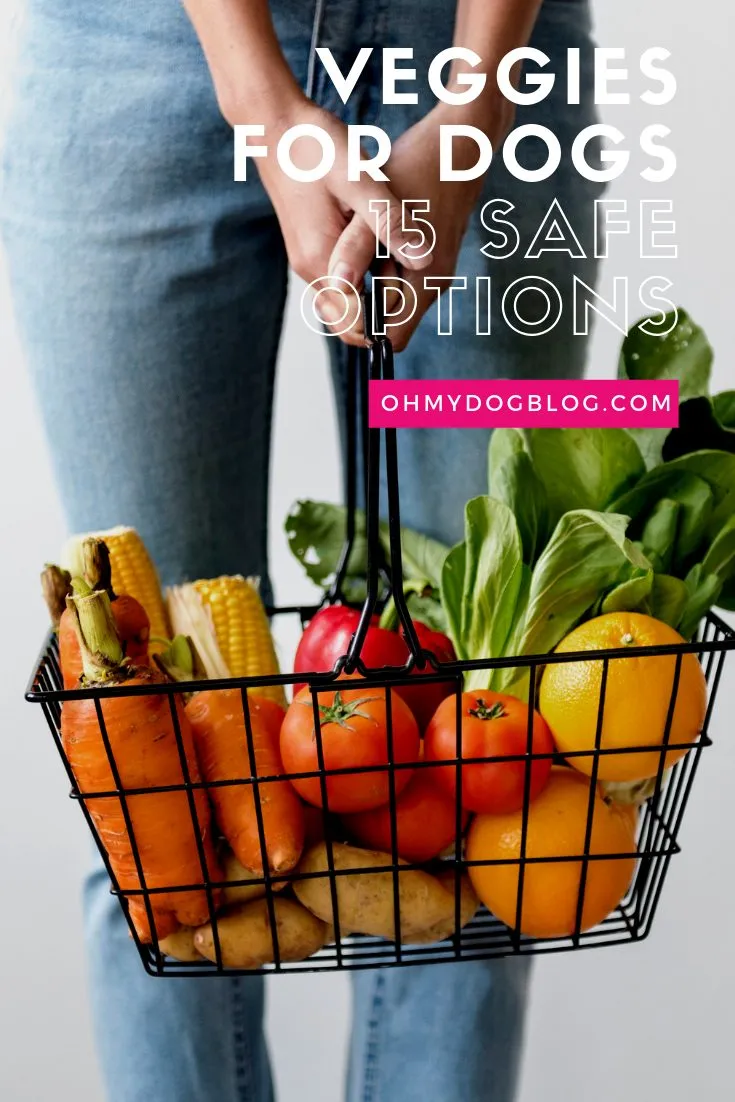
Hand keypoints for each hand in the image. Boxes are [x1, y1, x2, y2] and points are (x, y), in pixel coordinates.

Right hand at [225, 93, 430, 327]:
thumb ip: (390, 223)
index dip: (386, 327)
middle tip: (415, 287)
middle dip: (382, 317)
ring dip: (374, 297)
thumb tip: (425, 261)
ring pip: (345, 302)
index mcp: (322, 262)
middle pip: (348, 322)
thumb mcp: (361, 181)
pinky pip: (340, 280)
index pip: (354, 325)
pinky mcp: (311, 246)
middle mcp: (311, 269)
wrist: (274, 122)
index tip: (416, 304)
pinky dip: (364, 279)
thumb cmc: (316, 146)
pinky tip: (386, 253)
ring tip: (404, 270)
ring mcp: (308, 259)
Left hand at [326, 95, 513, 350]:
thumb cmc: (418, 167)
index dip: (360, 326)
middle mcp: (434, 285)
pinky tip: (370, 230)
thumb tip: (338, 287)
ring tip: (359, 238)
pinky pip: (396, 275)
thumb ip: (357, 251)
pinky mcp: (429, 256)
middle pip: (387, 320)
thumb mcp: (376, 207)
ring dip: (369, 277)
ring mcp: (434, 272)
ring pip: (390, 296)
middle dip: (362, 298)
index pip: (389, 339)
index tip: (340, 290)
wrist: (460, 138)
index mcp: (425, 282)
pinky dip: (379, 262)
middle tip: (345, 257)